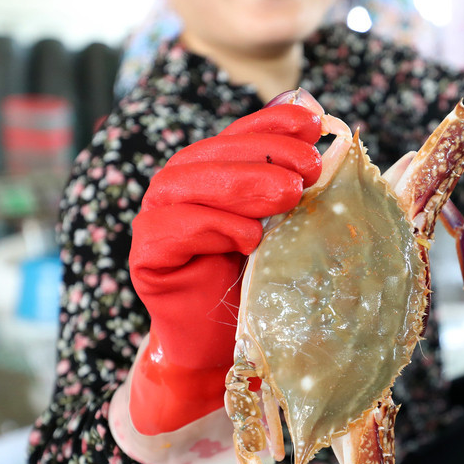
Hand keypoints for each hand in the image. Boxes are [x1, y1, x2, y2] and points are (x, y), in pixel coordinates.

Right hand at [127, 103, 322, 433]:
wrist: (228, 348)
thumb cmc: (262, 284)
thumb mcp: (287, 226)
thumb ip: (293, 175)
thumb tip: (316, 115)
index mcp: (211, 172)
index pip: (240, 134)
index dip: (273, 122)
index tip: (314, 124)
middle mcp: (179, 188)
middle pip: (214, 154)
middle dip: (265, 155)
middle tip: (308, 171)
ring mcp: (156, 219)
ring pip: (189, 184)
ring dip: (243, 185)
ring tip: (289, 196)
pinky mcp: (146, 256)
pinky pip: (173, 228)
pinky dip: (213, 227)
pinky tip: (250, 238)